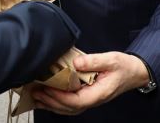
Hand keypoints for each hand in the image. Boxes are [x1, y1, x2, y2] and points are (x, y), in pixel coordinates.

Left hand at [31, 51, 149, 114]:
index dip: (61, 97)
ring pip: (69, 108)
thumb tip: (76, 63)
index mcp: (99, 93)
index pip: (77, 100)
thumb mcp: (111, 59)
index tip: (48, 89)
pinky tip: (46, 99)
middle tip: (35, 93)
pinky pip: (71, 103)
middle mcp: (94, 99)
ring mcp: (90, 98)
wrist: (133, 71)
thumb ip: (93, 61)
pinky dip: (58, 103)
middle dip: (52, 102)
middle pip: (70, 108)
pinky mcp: (87, 94)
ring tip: (36, 97)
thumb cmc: (123, 66)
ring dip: (52, 104)